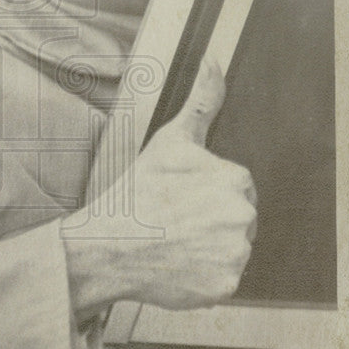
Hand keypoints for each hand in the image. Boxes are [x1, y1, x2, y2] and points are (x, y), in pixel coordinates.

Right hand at [64, 57, 256, 317]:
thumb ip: (202, 101)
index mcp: (235, 180)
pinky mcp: (224, 286)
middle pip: (237, 219)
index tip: (181, 199)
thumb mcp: (170, 141)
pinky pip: (223, 279)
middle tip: (175, 221)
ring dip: (209, 248)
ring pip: (232, 249)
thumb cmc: (136, 193)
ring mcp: (234, 255)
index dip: (206, 193)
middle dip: (211, 220)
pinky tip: (178, 264)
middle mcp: (242, 217)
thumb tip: (214, 62)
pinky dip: (204, 276)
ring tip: (174, 242)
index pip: (236, 188)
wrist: (105, 245)